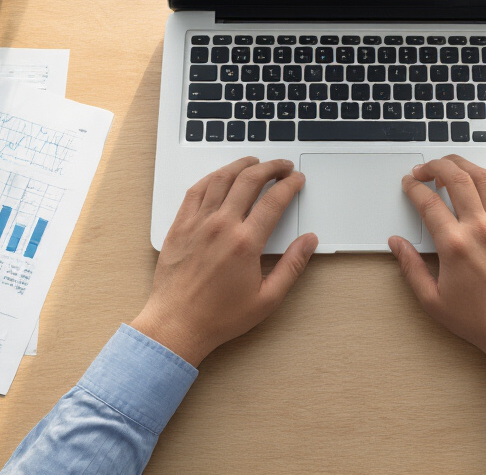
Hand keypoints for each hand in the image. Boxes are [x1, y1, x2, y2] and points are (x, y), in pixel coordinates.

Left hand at [131, 157, 317, 365]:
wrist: (177, 324)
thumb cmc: (219, 316)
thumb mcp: (267, 299)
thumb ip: (292, 266)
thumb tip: (309, 241)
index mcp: (245, 243)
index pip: (274, 200)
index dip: (290, 185)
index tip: (297, 180)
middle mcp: (221, 226)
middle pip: (249, 180)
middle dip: (271, 167)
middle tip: (282, 165)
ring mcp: (197, 223)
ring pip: (221, 179)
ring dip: (241, 165)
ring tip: (255, 161)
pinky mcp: (180, 226)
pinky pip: (196, 190)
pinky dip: (212, 177)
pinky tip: (221, 175)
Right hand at [389, 155, 485, 378]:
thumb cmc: (480, 320)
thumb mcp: (433, 300)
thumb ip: (411, 267)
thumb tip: (396, 243)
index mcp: (455, 246)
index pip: (428, 202)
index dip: (414, 187)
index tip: (409, 184)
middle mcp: (481, 229)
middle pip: (455, 178)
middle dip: (435, 166)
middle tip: (425, 169)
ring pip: (484, 178)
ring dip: (464, 165)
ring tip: (451, 166)